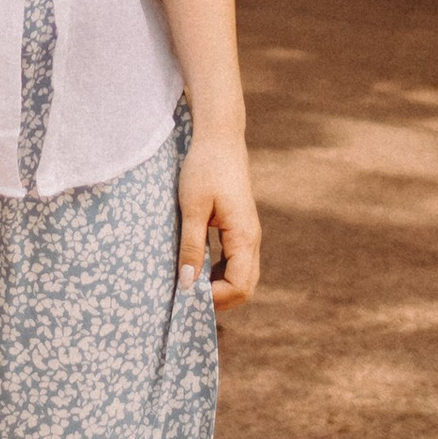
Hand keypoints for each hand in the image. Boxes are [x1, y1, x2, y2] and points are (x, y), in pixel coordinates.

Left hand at [177, 123, 260, 310]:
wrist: (219, 139)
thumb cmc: (204, 168)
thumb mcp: (192, 208)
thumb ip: (192, 246)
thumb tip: (187, 284)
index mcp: (244, 236)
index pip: (239, 286)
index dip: (215, 299)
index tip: (186, 296)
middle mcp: (251, 240)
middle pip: (245, 287)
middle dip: (220, 299)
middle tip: (187, 299)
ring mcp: (247, 235)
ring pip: (241, 276)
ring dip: (218, 287)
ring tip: (188, 286)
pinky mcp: (240, 229)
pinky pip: (235, 262)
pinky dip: (219, 273)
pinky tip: (197, 269)